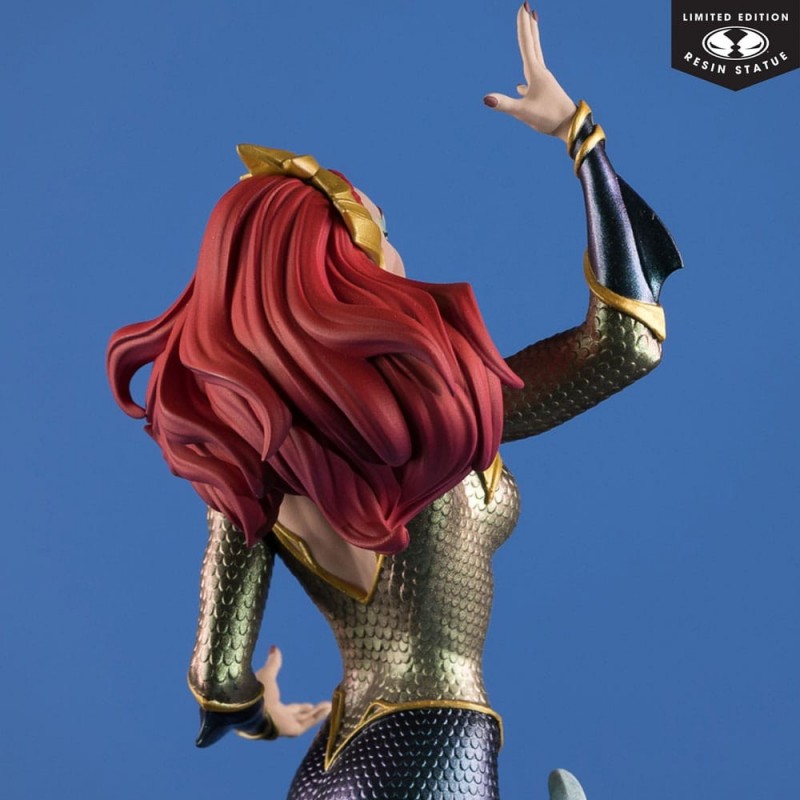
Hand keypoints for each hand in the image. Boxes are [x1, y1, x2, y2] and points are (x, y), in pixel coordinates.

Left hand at [256, 646, 331, 736]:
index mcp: (272, 710)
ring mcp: (285, 726)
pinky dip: (318, 717)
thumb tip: (274, 647)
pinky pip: (307, 724)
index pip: (289, 710)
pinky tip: (328, 709)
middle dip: (312, 712)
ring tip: (331, 706)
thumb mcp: (267, 674)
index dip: (300, 708)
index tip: (309, 705)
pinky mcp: (290, 731)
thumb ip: (273, 662)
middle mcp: (279, 720)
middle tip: (324, 706)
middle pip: (299, 717)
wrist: (251, 708)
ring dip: (318, 714)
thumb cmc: (256, 693)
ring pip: (305, 721)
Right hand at [484, 4, 576, 141]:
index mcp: (535, 73)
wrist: (570, 127)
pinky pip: (532, 81)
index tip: (523, 7)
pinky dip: (526, 77)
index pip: (527, 44)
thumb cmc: (548, 118)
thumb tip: (486, 99)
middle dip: (529, 27)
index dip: (523, 26)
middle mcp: (541, 74)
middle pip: (533, 45)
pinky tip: (520, 85)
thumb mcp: (523, 112)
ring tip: (529, 33)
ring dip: (531, 44)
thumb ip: (504, 104)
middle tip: (527, 8)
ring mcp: (543, 83)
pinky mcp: (543, 94)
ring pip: (534, 59)